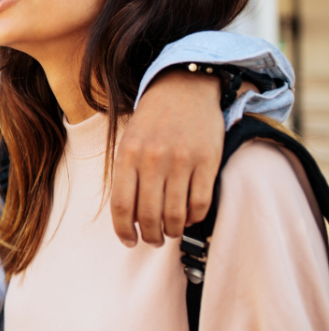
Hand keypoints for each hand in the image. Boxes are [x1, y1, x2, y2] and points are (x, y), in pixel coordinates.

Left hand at [111, 70, 222, 246]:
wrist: (183, 89)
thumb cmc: (152, 121)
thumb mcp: (128, 142)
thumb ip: (127, 176)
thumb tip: (129, 218)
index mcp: (128, 155)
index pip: (122, 205)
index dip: (124, 230)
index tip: (129, 241)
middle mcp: (153, 159)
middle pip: (149, 215)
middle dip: (150, 236)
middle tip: (152, 240)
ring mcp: (182, 161)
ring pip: (176, 215)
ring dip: (172, 231)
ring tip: (170, 231)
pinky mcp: (208, 162)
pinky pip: (200, 204)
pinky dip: (193, 218)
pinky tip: (188, 216)